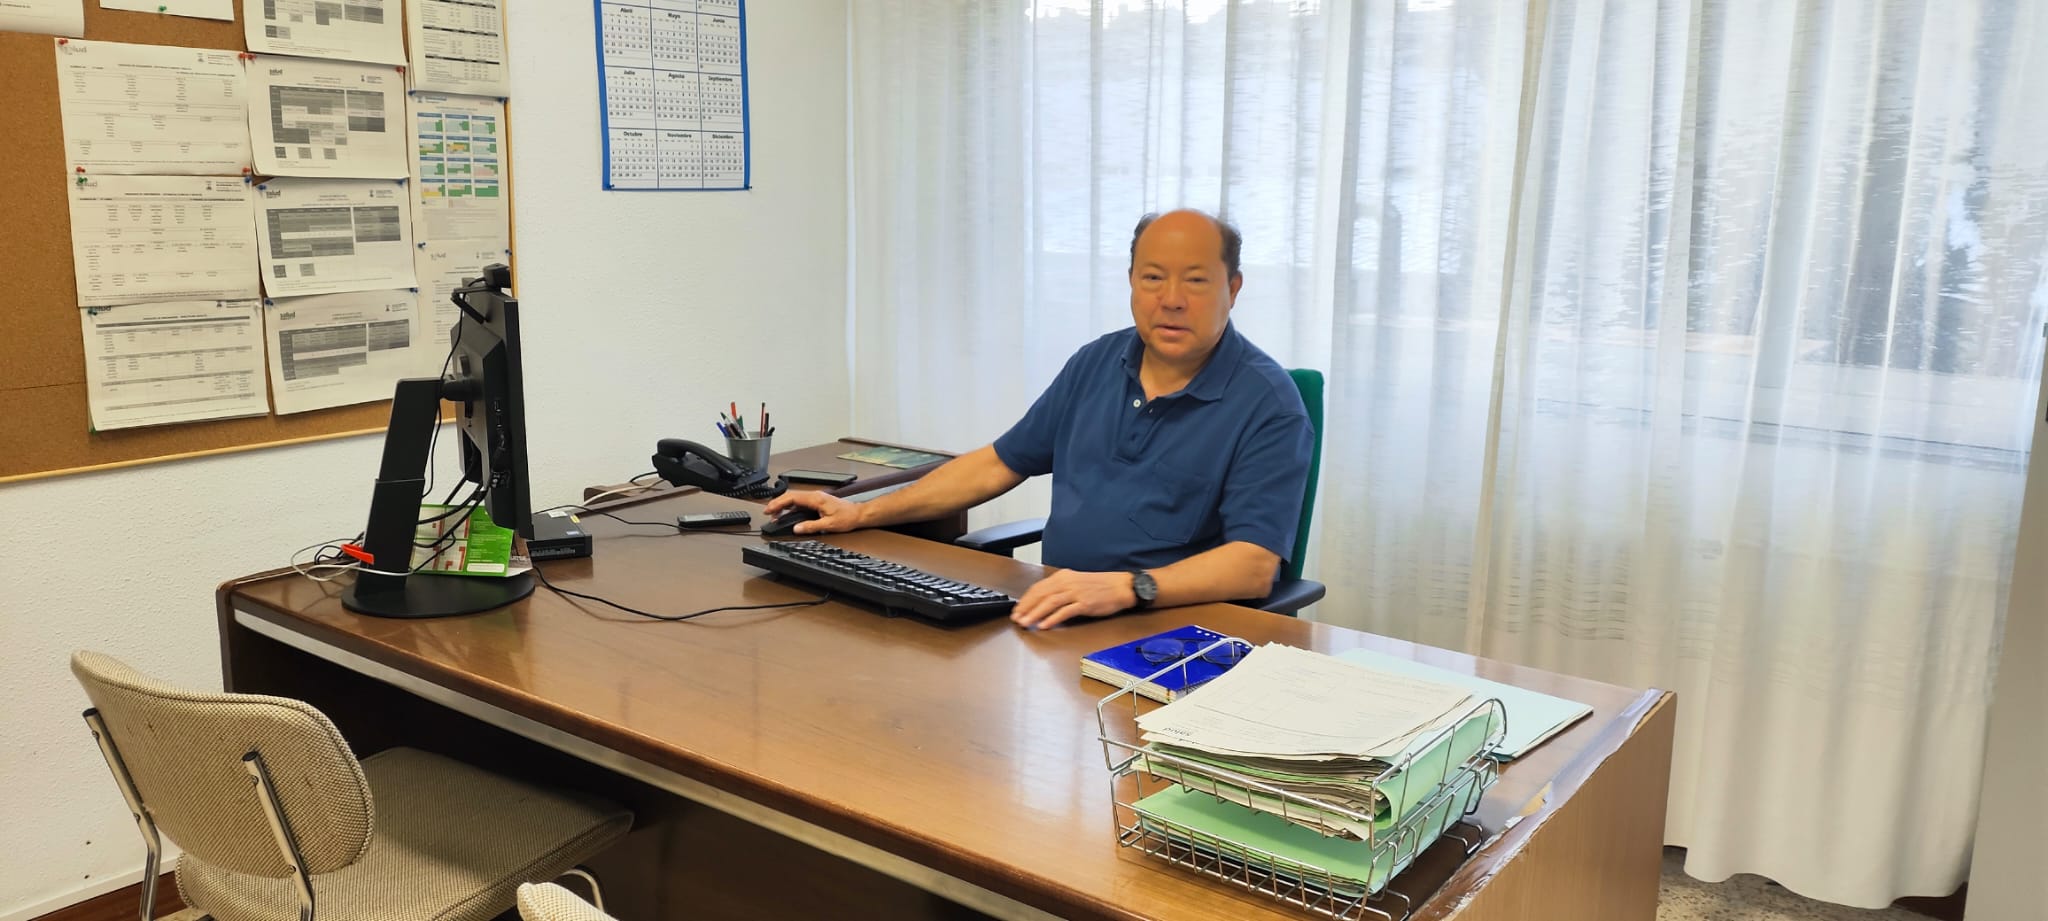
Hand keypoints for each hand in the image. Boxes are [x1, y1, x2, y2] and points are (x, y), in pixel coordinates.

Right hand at [761, 490, 862, 534]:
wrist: (858, 514)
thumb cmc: (847, 517)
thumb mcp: (829, 525)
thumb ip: (811, 526)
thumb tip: (796, 528)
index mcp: (816, 499)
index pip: (792, 498)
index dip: (779, 503)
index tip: (770, 509)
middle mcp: (815, 496)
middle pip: (791, 497)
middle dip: (777, 504)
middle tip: (767, 513)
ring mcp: (816, 499)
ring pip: (795, 499)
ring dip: (783, 506)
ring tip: (774, 515)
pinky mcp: (817, 502)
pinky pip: (800, 503)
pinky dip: (791, 508)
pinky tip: (787, 515)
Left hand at [1011, 570, 1137, 629]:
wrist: (1122, 586)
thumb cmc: (1101, 586)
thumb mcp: (1077, 583)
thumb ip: (1061, 590)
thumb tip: (1045, 602)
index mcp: (1064, 576)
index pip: (1039, 587)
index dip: (1026, 599)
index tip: (1018, 609)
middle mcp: (1068, 582)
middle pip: (1041, 595)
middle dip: (1026, 607)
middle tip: (1017, 618)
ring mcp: (1076, 593)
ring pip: (1049, 603)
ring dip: (1035, 614)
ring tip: (1026, 623)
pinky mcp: (1084, 603)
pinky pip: (1064, 611)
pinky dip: (1052, 618)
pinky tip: (1044, 625)